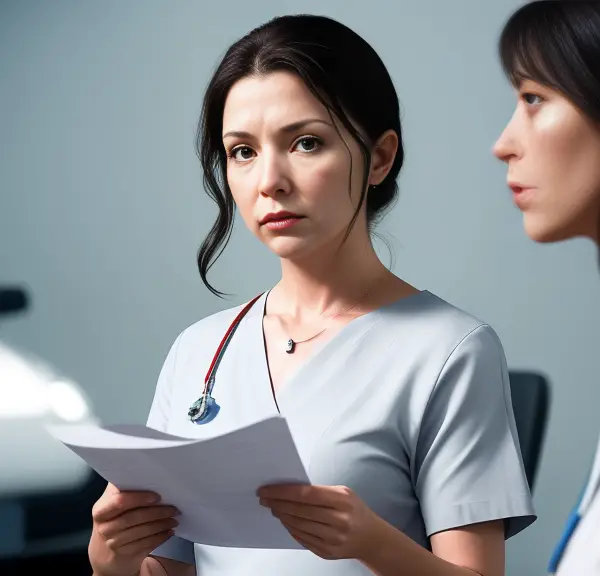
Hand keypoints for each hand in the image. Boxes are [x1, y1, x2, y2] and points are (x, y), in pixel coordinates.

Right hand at [88, 483, 179, 575]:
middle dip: (158, 512)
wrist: (104, 552)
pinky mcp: (124, 554)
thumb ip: (125, 489)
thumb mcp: (112, 503)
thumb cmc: (114, 518)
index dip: (139, 498)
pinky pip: (146, 545)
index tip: (157, 496)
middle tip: (174, 508)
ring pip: (142, 532)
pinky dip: (160, 537)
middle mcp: (105, 527)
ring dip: (162, 524)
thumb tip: (148, 472)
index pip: (120, 501)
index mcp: (101, 509)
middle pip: (134, 517)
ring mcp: (113, 543)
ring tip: (175, 519)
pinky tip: (169, 531)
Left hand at [258, 484, 378, 560]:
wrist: (371, 538)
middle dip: (278, 503)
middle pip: (299, 511)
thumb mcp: (343, 493)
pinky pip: (302, 538)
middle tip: (264, 498)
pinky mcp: (328, 552)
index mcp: (342, 500)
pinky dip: (290, 528)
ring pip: (298, 526)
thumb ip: (320, 491)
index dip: (283, 492)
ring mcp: (333, 539)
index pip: (306, 494)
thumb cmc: (354, 510)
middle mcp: (339, 520)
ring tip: (273, 507)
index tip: (267, 489)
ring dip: (282, 516)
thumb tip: (289, 490)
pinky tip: (285, 520)